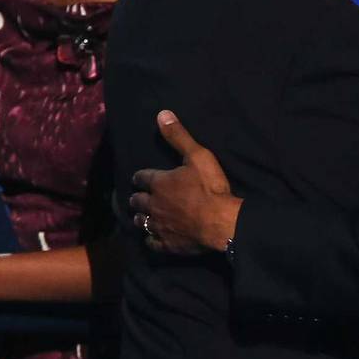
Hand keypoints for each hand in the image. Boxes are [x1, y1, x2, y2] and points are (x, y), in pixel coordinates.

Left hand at [129, 110, 242, 254]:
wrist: (221, 222)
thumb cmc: (210, 187)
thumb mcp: (197, 156)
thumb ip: (178, 136)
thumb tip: (162, 114)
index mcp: (159, 182)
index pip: (142, 177)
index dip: (140, 177)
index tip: (139, 178)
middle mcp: (154, 204)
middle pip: (138, 201)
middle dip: (137, 198)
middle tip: (138, 197)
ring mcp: (159, 226)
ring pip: (141, 222)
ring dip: (140, 217)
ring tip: (141, 216)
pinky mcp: (167, 244)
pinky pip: (151, 242)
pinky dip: (150, 239)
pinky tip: (152, 238)